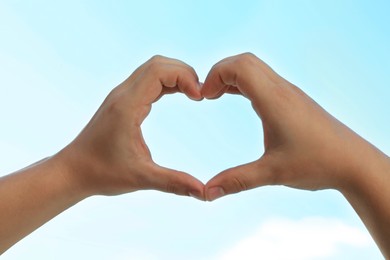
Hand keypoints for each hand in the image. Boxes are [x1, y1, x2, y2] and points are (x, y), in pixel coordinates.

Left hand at [56, 55, 204, 198]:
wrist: (73, 171)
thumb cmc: (102, 173)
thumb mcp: (141, 178)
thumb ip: (174, 183)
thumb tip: (204, 192)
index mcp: (127, 106)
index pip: (158, 71)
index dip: (184, 77)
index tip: (200, 97)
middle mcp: (122, 94)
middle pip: (157, 64)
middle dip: (184, 73)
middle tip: (200, 94)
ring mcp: (121, 96)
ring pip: (152, 69)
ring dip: (175, 75)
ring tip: (193, 93)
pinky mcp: (122, 101)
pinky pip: (148, 80)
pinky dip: (167, 82)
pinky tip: (179, 95)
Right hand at [202, 53, 384, 200]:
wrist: (354, 162)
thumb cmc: (317, 164)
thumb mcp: (272, 174)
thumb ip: (236, 181)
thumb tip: (206, 193)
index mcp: (274, 100)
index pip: (239, 67)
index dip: (215, 75)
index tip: (203, 97)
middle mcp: (282, 90)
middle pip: (245, 61)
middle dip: (220, 72)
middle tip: (207, 95)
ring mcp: (290, 93)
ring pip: (256, 68)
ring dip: (233, 76)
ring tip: (217, 96)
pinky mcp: (294, 100)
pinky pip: (264, 79)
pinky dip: (245, 83)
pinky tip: (239, 99)